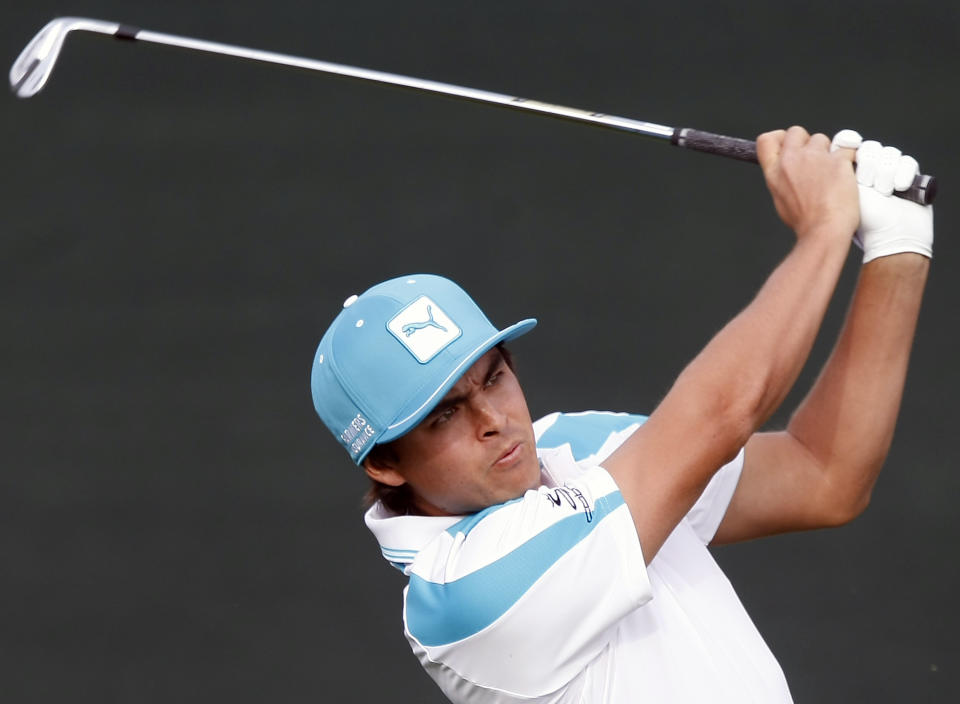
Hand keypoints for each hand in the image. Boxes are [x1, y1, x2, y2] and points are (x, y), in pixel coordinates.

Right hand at [757, 126, 858, 241]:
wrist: (823, 231)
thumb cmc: (805, 222)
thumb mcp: (781, 199)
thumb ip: (782, 178)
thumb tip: (788, 170)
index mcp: (774, 172)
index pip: (766, 139)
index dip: (780, 138)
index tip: (789, 145)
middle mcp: (791, 160)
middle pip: (796, 132)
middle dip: (807, 142)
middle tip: (815, 161)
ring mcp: (814, 158)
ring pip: (823, 139)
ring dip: (828, 152)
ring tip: (831, 176)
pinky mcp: (837, 161)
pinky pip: (847, 149)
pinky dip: (849, 160)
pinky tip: (846, 177)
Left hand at [831, 129, 933, 261]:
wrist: (890, 238)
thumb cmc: (859, 222)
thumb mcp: (839, 194)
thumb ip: (830, 172)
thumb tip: (826, 150)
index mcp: (846, 173)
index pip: (846, 144)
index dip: (848, 142)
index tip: (850, 147)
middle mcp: (868, 170)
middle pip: (870, 148)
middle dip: (869, 165)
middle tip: (868, 185)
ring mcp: (889, 173)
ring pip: (888, 154)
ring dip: (885, 173)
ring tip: (884, 193)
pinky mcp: (908, 176)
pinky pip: (907, 162)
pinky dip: (903, 174)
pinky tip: (899, 188)